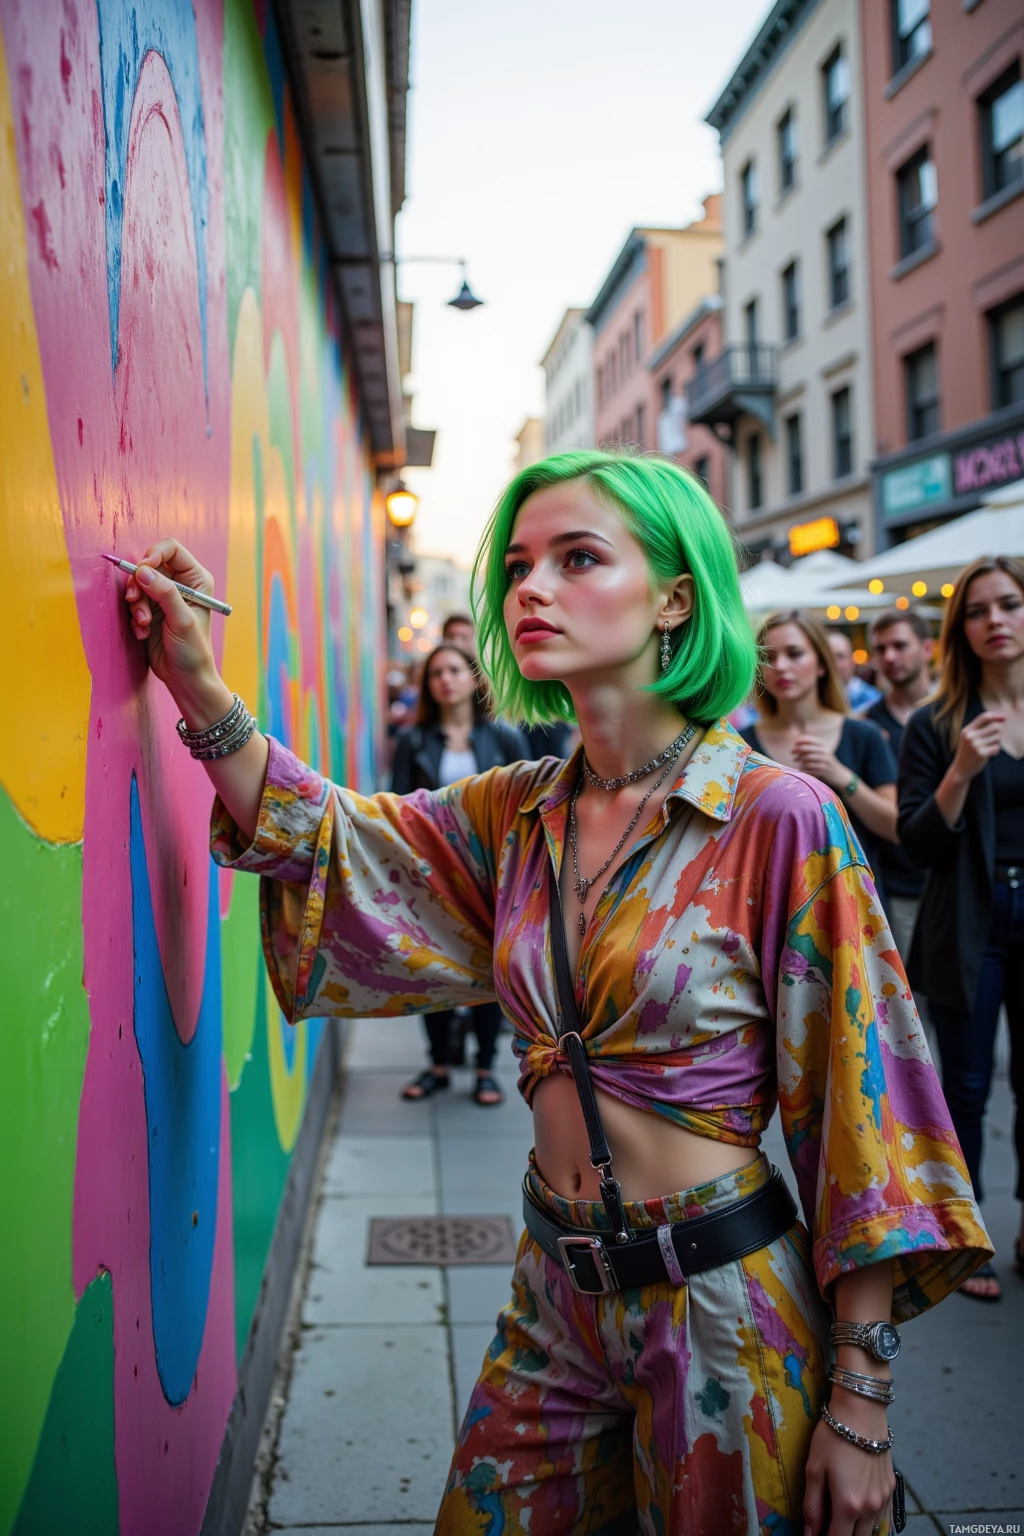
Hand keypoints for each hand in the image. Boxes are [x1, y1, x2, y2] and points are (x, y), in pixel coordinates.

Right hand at [123, 539, 228, 723]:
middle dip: (139, 584)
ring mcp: (163, 597)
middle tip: (135, 602)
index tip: (142, 571)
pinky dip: (134, 616)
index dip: (154, 555)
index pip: (171, 550)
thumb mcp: (181, 620)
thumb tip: (143, 571)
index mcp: (196, 579)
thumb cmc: (193, 650)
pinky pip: (133, 602)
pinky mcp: (150, 610)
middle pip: (149, 565)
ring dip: (136, 604)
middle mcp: (180, 584)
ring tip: (143, 624)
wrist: (185, 677)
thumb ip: (164, 593)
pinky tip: (143, 633)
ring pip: (138, 584)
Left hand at [792, 735, 846, 791]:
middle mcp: (825, 752)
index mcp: (825, 745)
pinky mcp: (823, 770)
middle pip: (806, 748)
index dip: (801, 740)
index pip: (810, 739)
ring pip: (806, 758)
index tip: (795, 744)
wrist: (840, 775)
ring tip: (797, 761)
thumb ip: (811, 749)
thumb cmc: (827, 763)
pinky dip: (802, 768)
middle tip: (792, 752)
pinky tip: (800, 768)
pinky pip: (809, 768)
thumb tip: (794, 748)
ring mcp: (825, 761)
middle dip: (797, 749)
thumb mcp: (822, 753)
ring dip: (800, 759)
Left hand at [804, 1393, 894, 1535]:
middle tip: (826, 1525)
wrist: (861, 1410)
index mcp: (848, 1506)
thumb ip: (812, 1505)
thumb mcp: (814, 1469)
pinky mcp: (891, 1488)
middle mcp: (870, 1508)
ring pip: (871, 1531)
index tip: (814, 1534)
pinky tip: (857, 1510)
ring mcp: (884, 1499)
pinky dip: (869, 1521)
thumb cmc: (832, 1436)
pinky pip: (881, 1517)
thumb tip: (809, 1533)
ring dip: (855, 1531)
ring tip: (839, 1518)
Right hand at [951, 710, 1005, 782]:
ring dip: (995, 743)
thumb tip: (999, 721)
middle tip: (991, 741)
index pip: (984, 717)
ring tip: (987, 748)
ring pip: (997, 738)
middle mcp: (970, 736)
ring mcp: (975, 745)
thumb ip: (980, 728)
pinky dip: (995, 751)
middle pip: (995, 727)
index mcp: (967, 730)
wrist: (960, 769)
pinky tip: (987, 754)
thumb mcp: (969, 738)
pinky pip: (997, 748)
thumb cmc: (968, 752)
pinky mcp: (981, 754)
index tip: (1004, 718)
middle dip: (997, 733)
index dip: (996, 716)